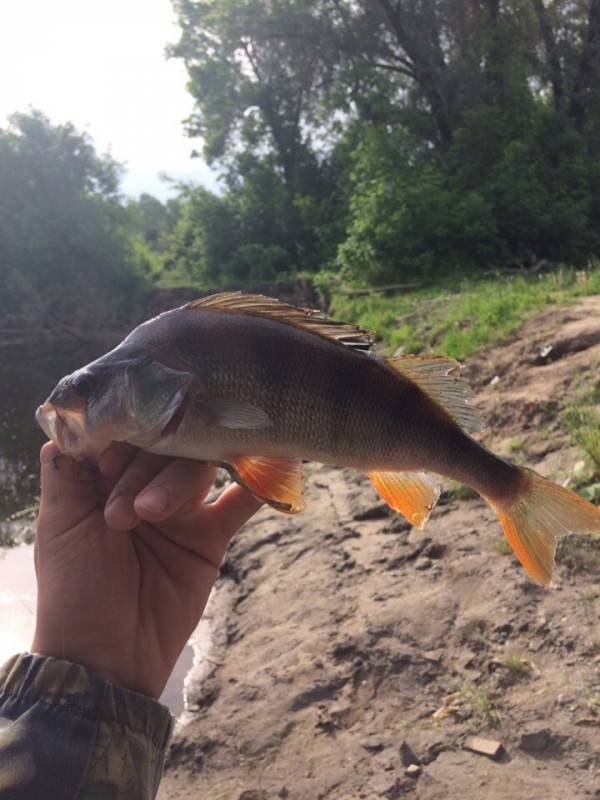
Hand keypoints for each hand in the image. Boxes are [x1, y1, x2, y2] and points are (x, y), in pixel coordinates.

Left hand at [32, 442, 261, 697]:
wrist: (107, 658)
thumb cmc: (74, 590)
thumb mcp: (59, 525)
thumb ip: (64, 470)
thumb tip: (69, 418)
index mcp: (106, 481)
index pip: (124, 437)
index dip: (120, 442)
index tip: (107, 467)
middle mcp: (146, 487)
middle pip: (163, 448)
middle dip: (143, 471)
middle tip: (124, 514)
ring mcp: (182, 511)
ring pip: (196, 469)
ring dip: (176, 484)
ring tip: (150, 516)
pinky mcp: (211, 536)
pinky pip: (240, 503)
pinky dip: (256, 483)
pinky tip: (271, 464)